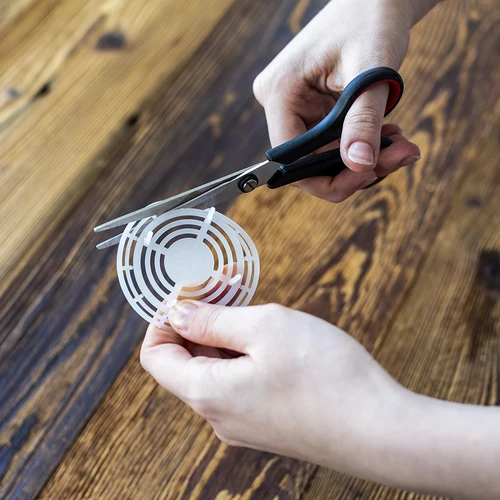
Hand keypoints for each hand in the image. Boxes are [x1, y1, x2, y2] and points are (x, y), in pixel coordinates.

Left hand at [141, 301, 499, 498]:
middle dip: (201, 317)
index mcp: (207, 393)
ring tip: (253, 304)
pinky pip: (240, 381)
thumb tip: (179, 313)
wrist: (381, 431)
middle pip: (188, 360)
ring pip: (217, 368)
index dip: (162, 319)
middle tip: (226, 284)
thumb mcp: (264, 328)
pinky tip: (271, 334)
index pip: (156, 356)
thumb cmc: (325, 376)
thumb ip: (213, 319)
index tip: (186, 292)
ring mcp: (245, 422)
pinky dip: (244, 352)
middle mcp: (219, 415)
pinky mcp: (268, 423)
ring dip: (226, 332)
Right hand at [253, 0, 425, 201]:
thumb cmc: (371, 19)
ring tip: (402, 144)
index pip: (291, 160)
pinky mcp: (310, 109)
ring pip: (325, 156)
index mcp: (280, 92)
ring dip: (365, 158)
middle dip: (356, 169)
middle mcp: (280, 103)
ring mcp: (294, 107)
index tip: (369, 175)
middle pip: (310, 161)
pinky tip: (389, 135)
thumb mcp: (371, 70)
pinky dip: (362, 145)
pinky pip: (332, 143)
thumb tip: (360, 167)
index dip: (327, 179)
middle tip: (401, 155)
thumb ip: (364, 120)